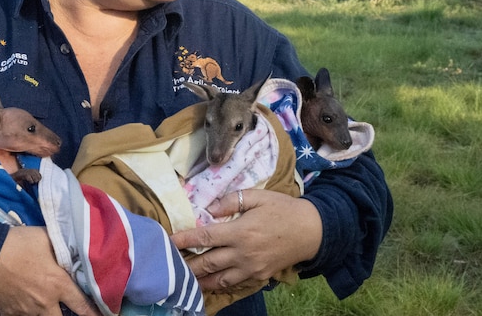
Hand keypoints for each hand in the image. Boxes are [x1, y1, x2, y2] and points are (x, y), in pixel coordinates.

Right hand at [0, 226, 98, 315]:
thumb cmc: (18, 244)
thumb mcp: (45, 237)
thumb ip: (62, 246)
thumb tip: (74, 245)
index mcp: (58, 284)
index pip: (83, 305)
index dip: (94, 314)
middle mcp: (45, 302)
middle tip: (73, 313)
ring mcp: (27, 310)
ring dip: (49, 315)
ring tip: (49, 307)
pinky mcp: (11, 312)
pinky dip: (30, 314)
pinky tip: (30, 306)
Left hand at [170, 190, 321, 290]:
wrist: (312, 231)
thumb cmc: (283, 210)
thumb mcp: (259, 197)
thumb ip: (232, 200)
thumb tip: (210, 208)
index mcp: (241, 231)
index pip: (205, 237)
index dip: (184, 240)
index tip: (169, 240)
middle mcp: (243, 253)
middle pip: (207, 262)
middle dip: (187, 264)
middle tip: (169, 263)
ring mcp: (251, 268)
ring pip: (218, 279)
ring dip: (199, 279)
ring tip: (183, 278)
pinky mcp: (258, 276)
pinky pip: (234, 283)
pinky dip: (219, 284)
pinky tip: (208, 282)